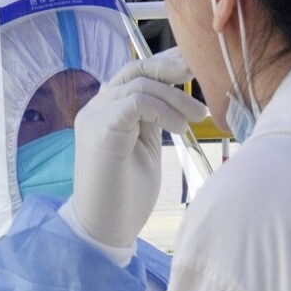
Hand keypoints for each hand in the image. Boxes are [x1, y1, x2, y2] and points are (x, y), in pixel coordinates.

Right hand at [67, 47, 206, 248]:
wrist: (105, 227)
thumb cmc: (127, 194)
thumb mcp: (146, 145)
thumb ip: (152, 117)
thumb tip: (174, 91)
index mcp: (106, 111)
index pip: (133, 74)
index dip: (163, 64)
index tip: (191, 63)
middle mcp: (95, 108)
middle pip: (133, 70)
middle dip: (168, 68)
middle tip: (197, 73)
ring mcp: (93, 117)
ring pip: (138, 84)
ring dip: (174, 97)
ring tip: (196, 117)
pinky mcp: (98, 129)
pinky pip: (135, 102)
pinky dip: (163, 110)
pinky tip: (179, 127)